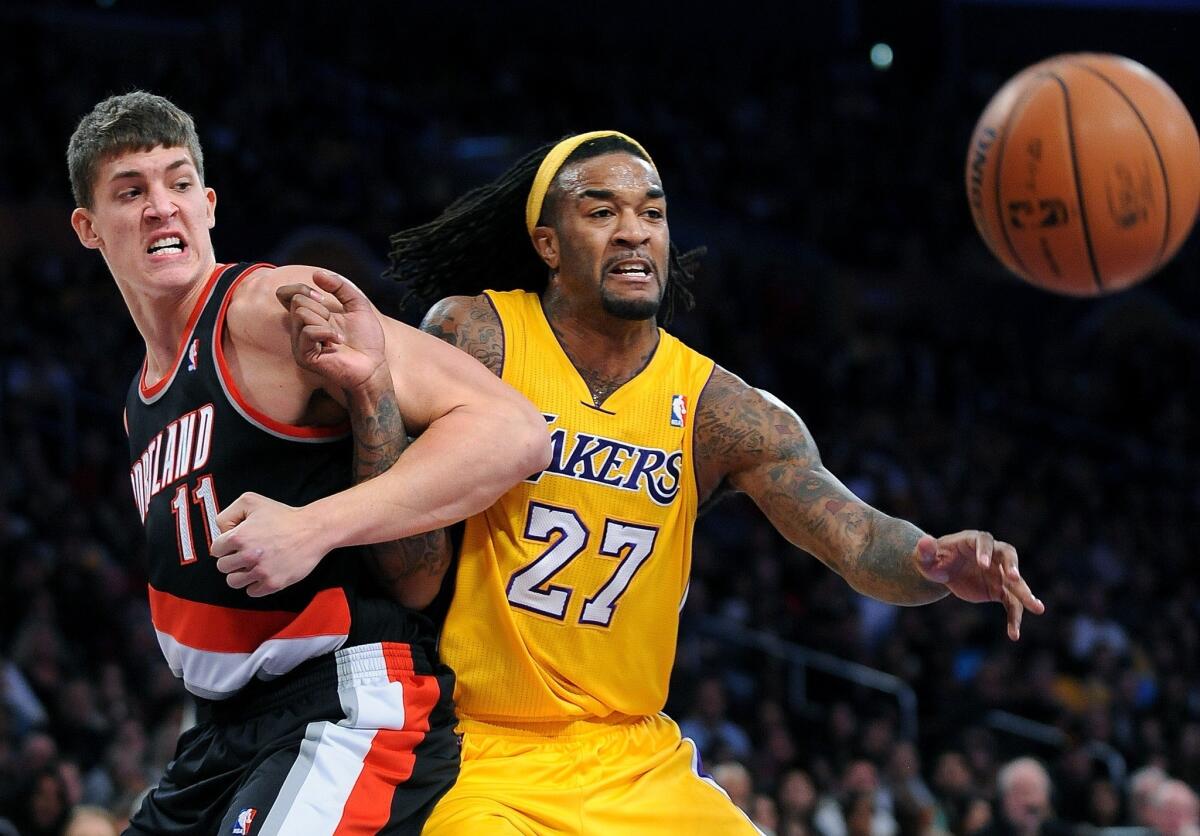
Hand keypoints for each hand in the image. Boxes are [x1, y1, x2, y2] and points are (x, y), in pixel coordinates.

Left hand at [211, 492, 329, 596]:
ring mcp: (260, 571)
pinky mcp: (273, 583)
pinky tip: (263, 573)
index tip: (235, 545)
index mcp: (239, 536)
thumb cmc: (285, 516)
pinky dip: (255, 584)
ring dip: (241, 574)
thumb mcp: (251, 501)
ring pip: (234, 582)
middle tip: (245, 554)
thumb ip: (228, 514)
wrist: (313, 530)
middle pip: (223, 567)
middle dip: (232, 560)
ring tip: (253, 565)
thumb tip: (221, 532)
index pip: (216, 550)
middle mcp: (248, 555)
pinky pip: (252, 591)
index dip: (225, 546)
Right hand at [275, 269, 386, 390]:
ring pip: (301, 314)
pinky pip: (308, 332)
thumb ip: (340, 287)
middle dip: (321, 308)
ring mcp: (300, 344)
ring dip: (326, 321)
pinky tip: (338, 342)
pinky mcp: (304, 356)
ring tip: (337, 336)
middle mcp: (300, 329)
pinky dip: (327, 332)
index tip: (320, 296)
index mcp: (310, 316)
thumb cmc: (366, 340)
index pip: (286, 294)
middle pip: (297, 301)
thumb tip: (317, 274)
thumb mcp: (358, 304)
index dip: (300, 289)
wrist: (373, 365)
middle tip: (335, 324)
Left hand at [916, 530, 1044, 640]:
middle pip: (1008, 556)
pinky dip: (1014, 618)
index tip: (984, 566)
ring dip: (1026, 594)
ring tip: (1038, 608)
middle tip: (1015, 578)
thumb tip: (924, 542)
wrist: (941, 573)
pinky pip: (1011, 603)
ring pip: (1016, 582)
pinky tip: (1014, 634)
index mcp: (972, 541)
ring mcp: (998, 573)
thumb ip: (924, 551)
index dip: (985, 552)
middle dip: (1012, 566)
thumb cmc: (932, 561)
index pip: (984, 541)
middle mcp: (991, 555)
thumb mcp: (924, 558)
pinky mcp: (999, 590)